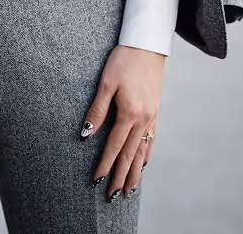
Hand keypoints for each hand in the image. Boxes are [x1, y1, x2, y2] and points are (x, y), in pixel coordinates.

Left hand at [81, 44, 164, 201]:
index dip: (105, 165)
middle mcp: (143, 120)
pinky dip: (147, 156)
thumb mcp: (106, 82)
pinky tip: (143, 165)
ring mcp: (152, 117)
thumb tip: (86, 134)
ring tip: (128, 190)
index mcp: (129, 113)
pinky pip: (152, 141)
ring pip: (143, 152)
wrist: (147, 45)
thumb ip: (97, 110)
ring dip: (135, 173)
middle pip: (130, 155)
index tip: (96, 181)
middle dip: (120, 177)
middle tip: (112, 197)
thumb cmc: (123, 60)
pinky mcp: (156, 112)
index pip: (114, 147)